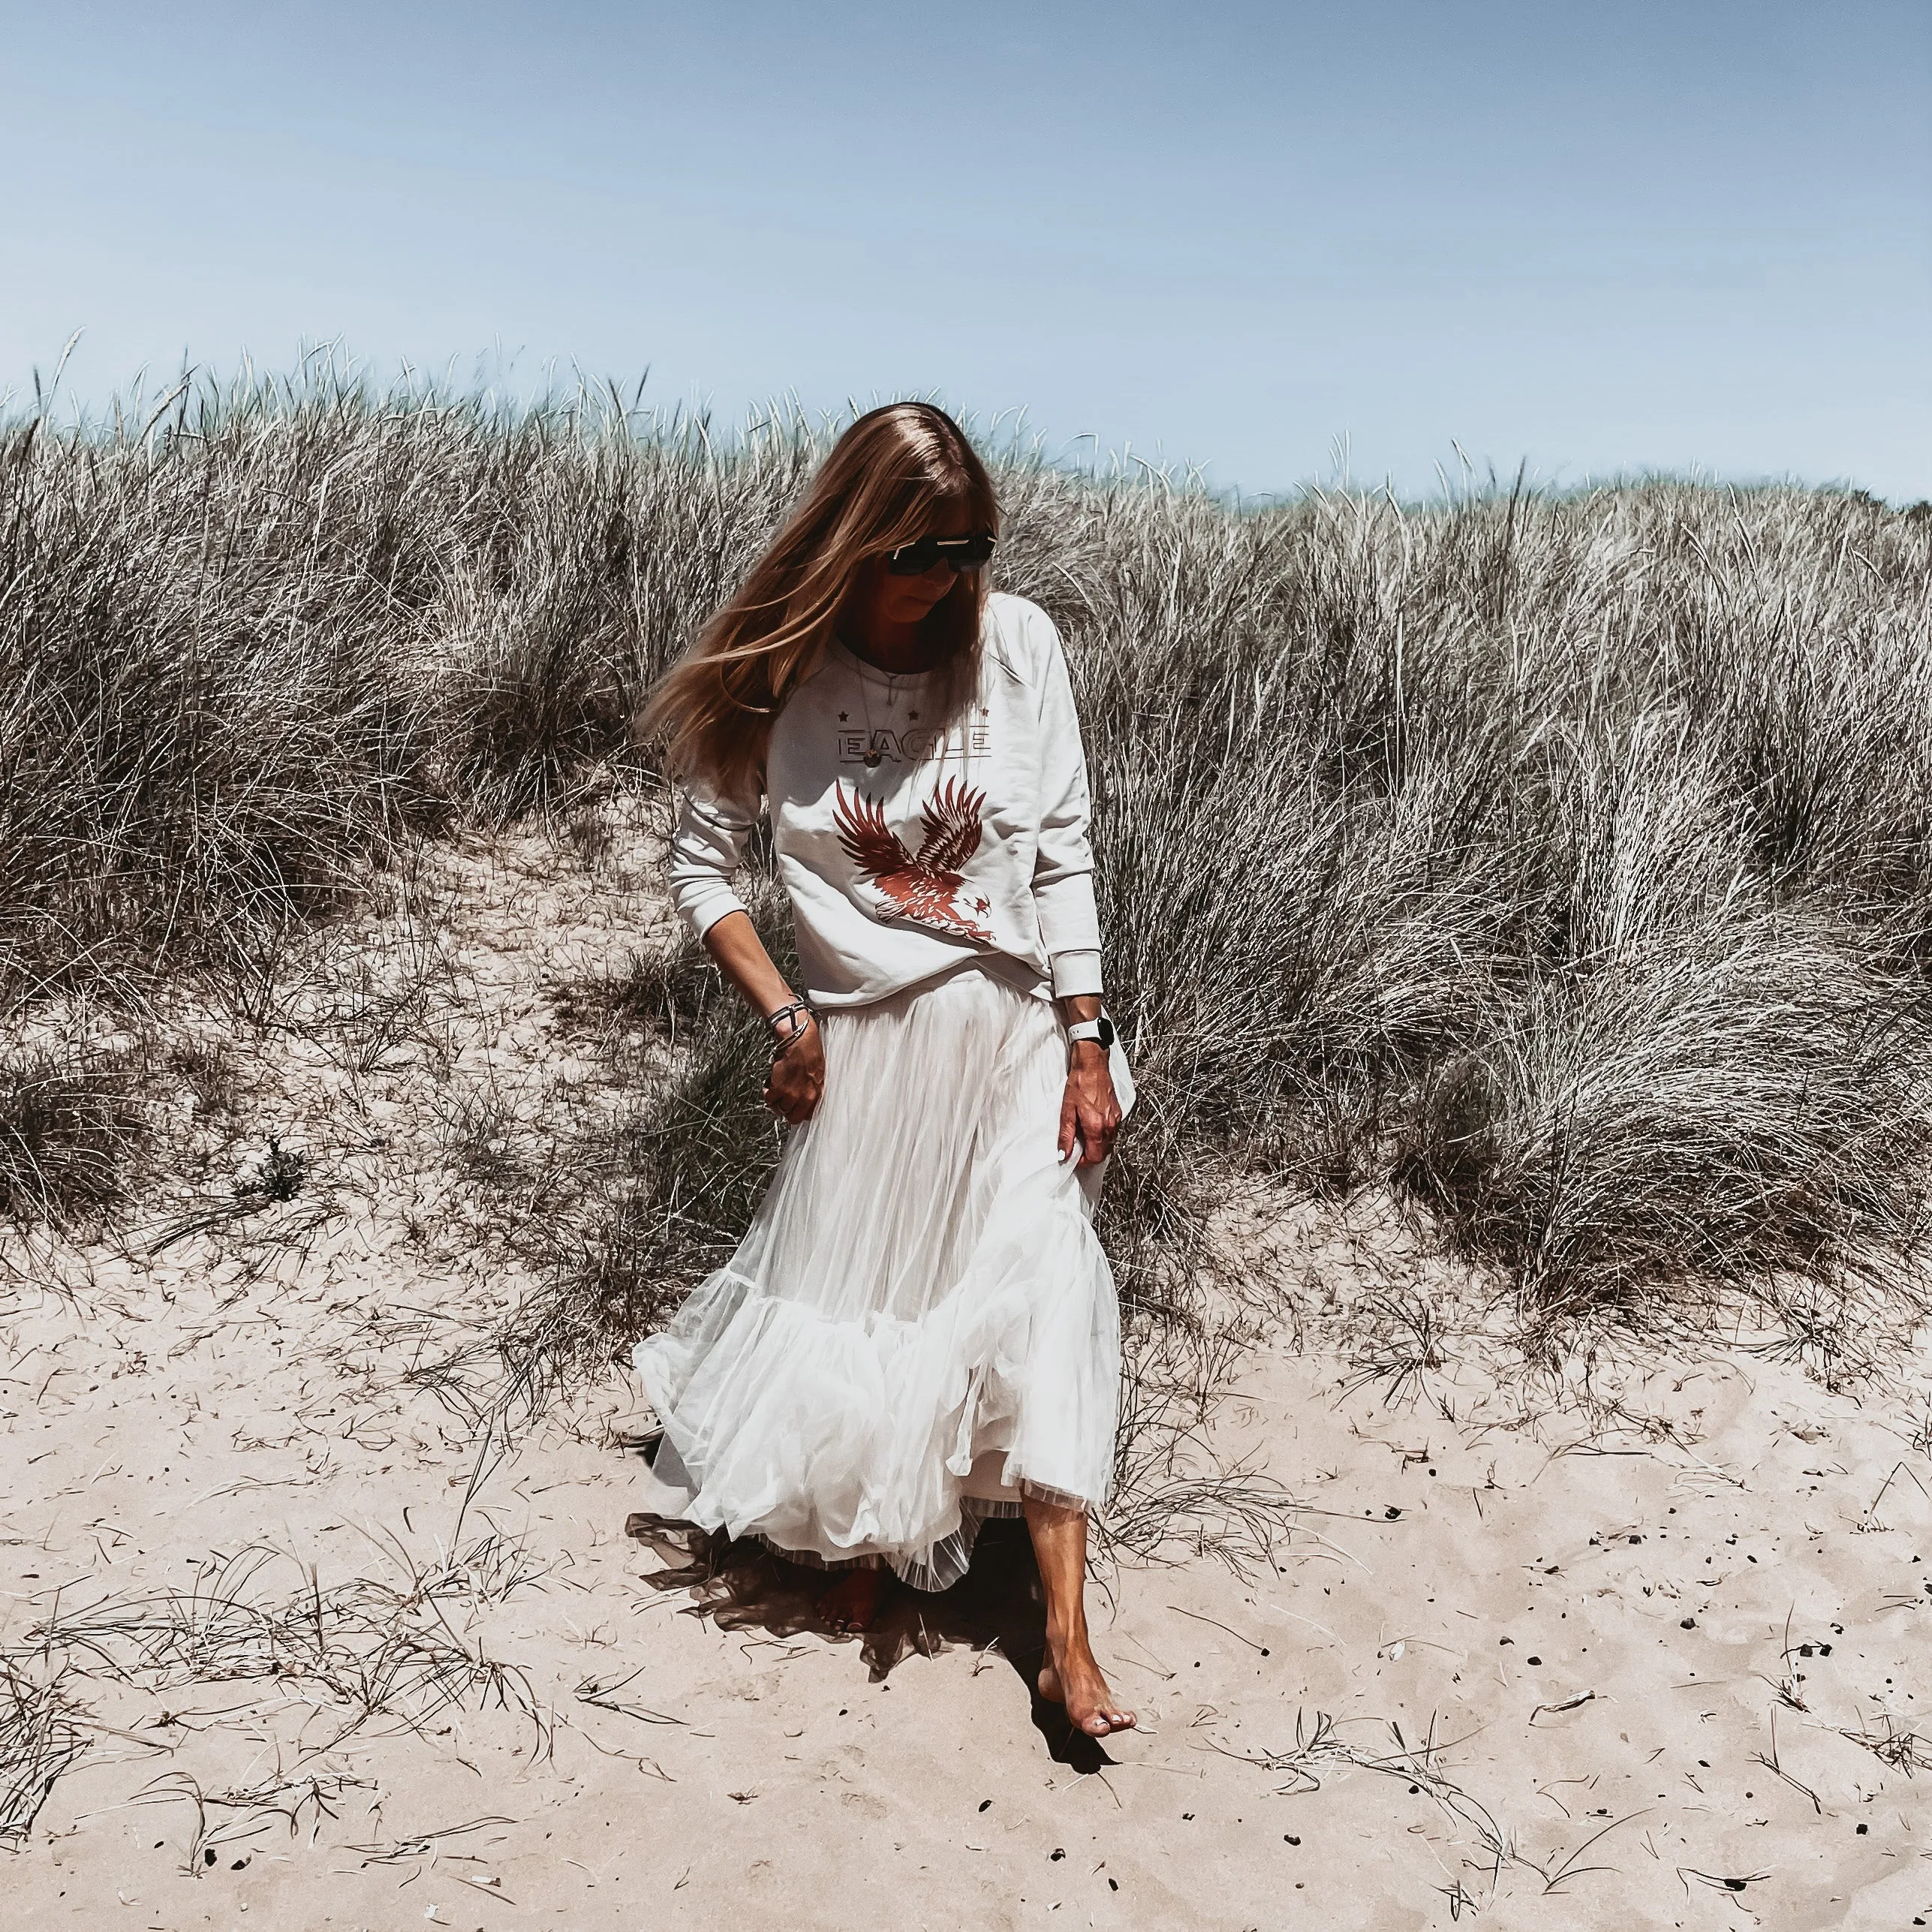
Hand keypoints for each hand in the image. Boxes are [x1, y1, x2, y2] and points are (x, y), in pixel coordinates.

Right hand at [762, 1015, 824, 1123]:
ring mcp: (792, 1094)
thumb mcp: (818, 1074)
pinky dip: (767, 1094)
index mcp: (817, 1093)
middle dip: (787, 1111)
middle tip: (782, 1102)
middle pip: (793, 1118)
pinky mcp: (778, 1088)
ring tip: (776, 1090)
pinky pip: (769, 1099)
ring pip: (780, 1109)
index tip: (795, 1108)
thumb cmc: (810, 1052)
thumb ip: (812, 1089)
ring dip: (776, 1101)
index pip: (809, 1116)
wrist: (800, 1041)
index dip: (799, 1112)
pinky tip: (769, 1085)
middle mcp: (805, 1097)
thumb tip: (805, 1096)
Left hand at [1058, 1041, 1120, 1167]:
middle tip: (1077, 1149)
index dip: (1083, 1162)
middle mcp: (1110, 1125)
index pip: (1094, 1157)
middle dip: (1090, 1155)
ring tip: (1083, 1136)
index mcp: (1096, 1126)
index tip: (1074, 1157)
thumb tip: (1064, 1153)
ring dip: (1097, 1146)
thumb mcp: (1067, 1110)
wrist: (1092, 1065)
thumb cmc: (1080, 1083)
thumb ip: (1066, 1135)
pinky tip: (1092, 1126)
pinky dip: (1103, 1135)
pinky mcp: (1118, 1113)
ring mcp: (1116, 1119)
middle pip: (1103, 1153)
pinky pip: (1112, 1132)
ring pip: (1109, 1144)